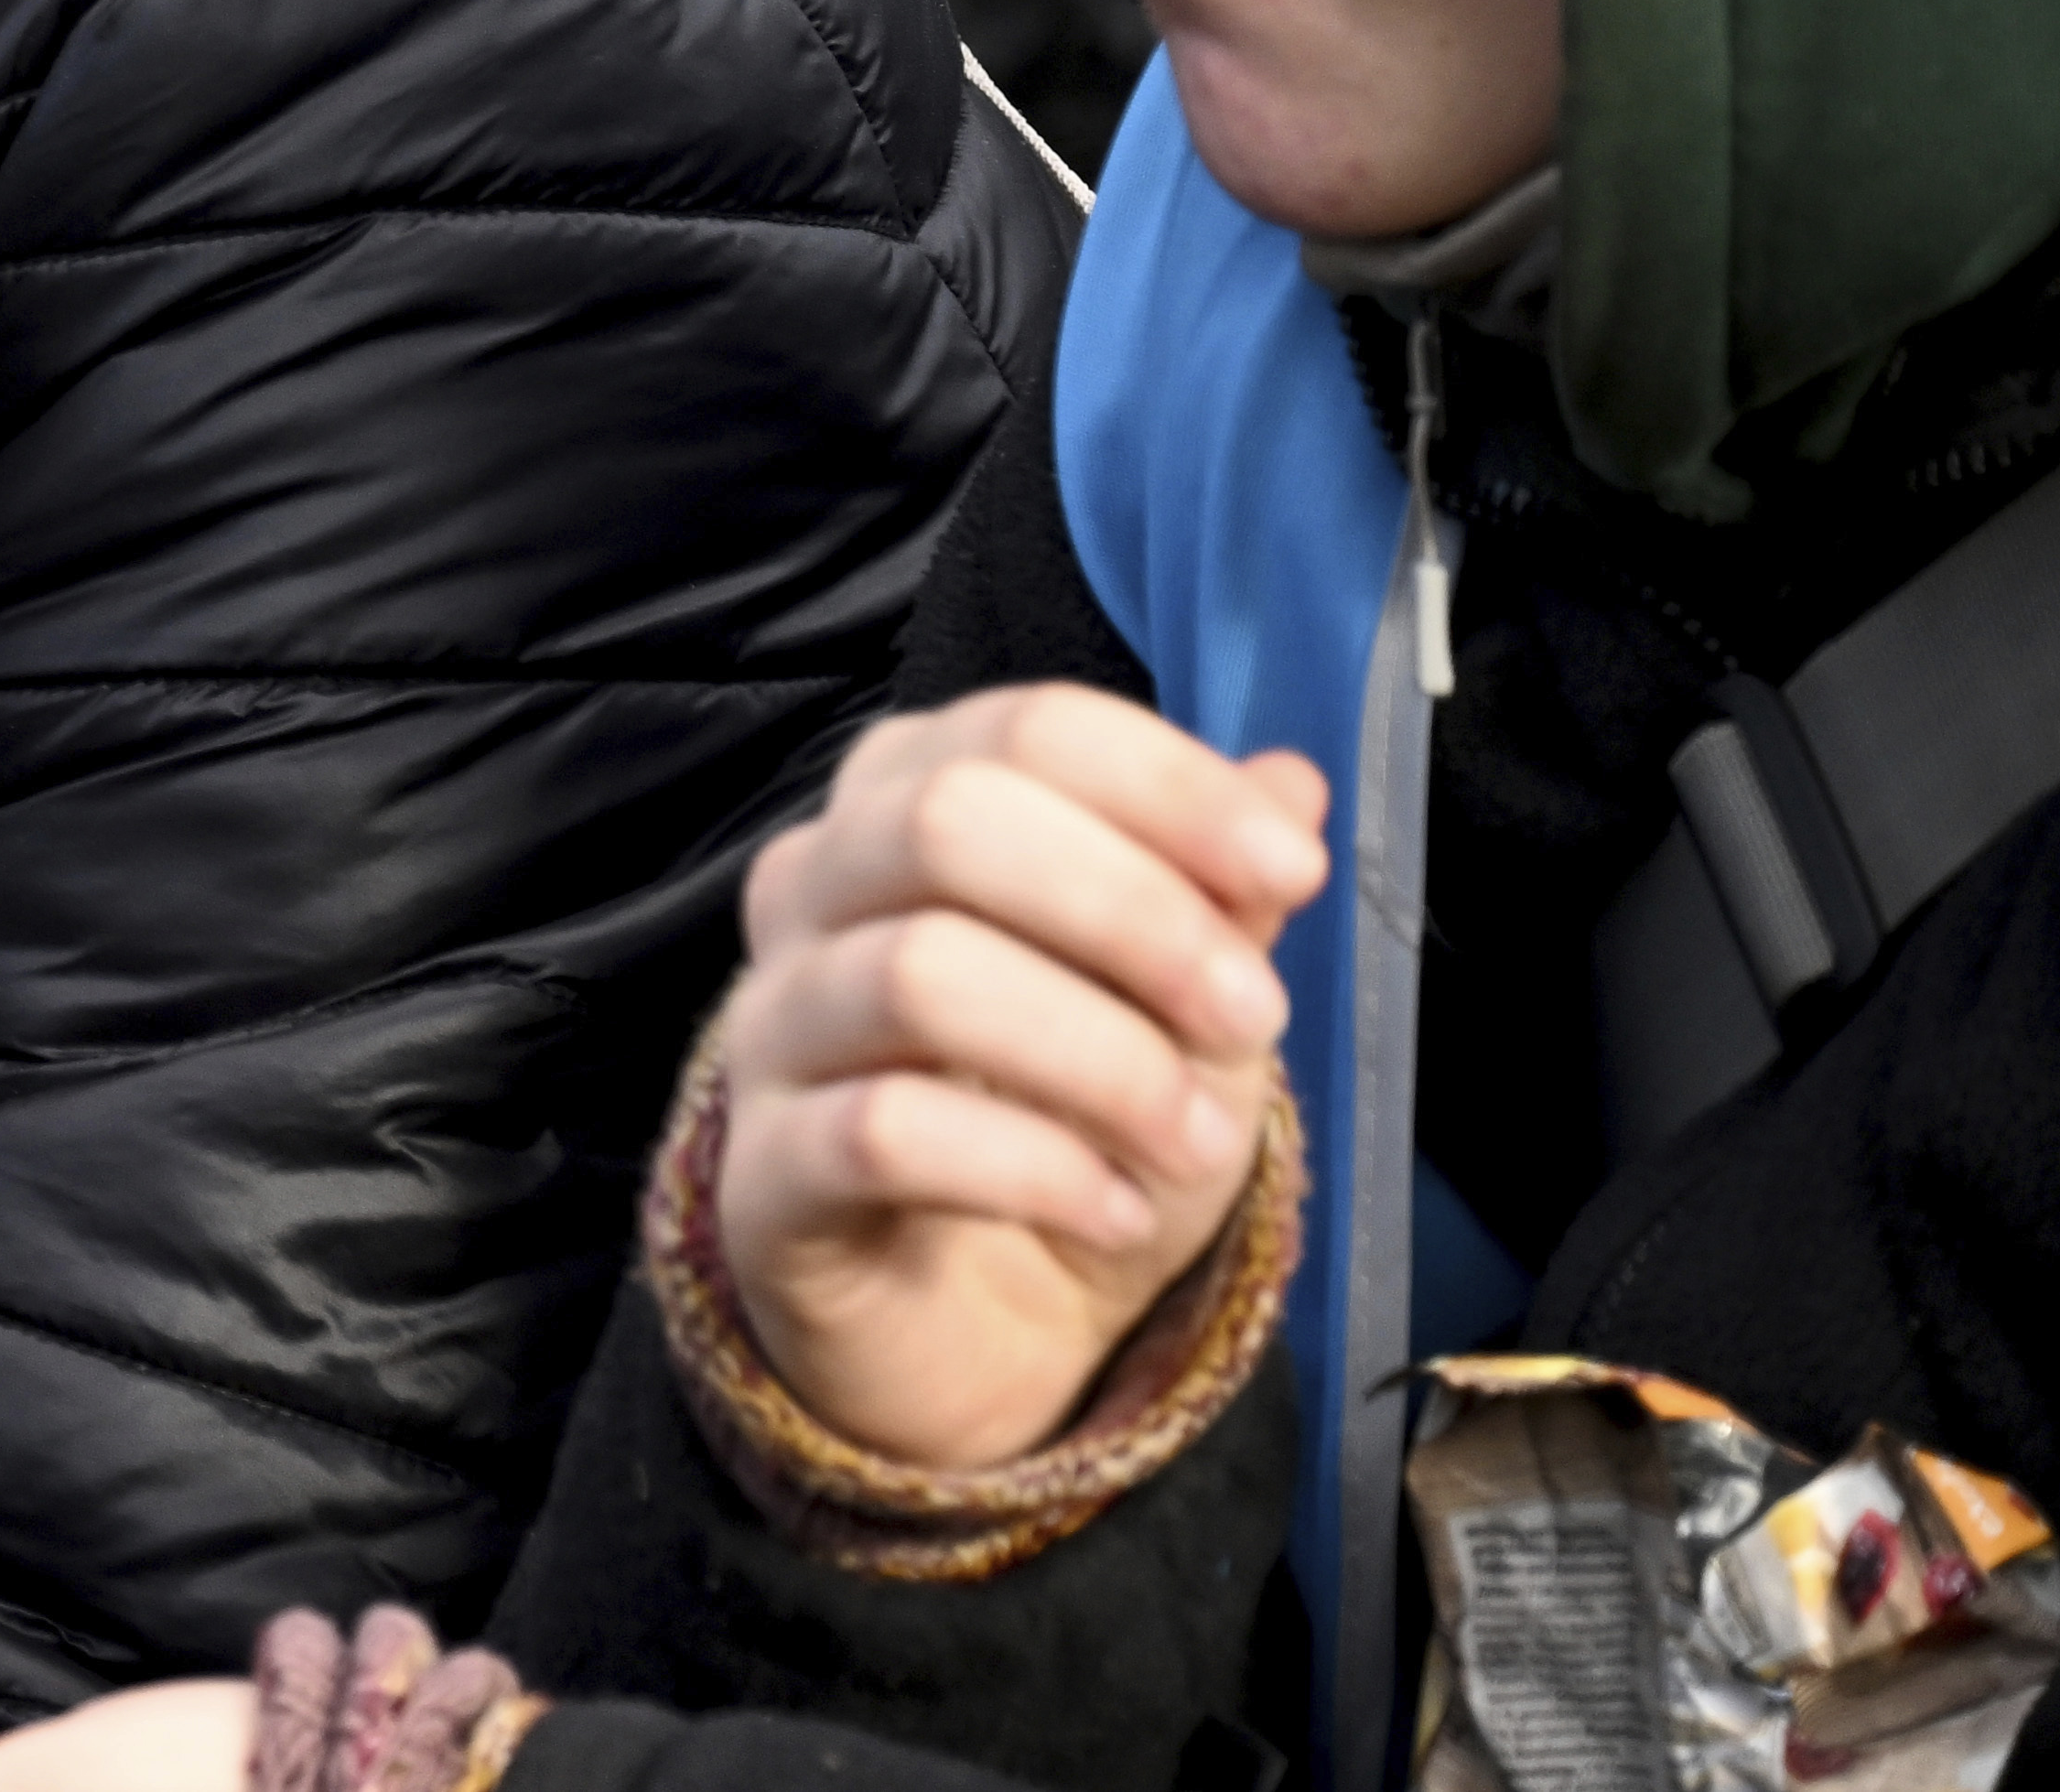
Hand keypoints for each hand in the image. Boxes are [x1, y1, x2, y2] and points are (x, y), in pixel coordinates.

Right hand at [706, 684, 1325, 1471]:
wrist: (977, 1329)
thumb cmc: (1074, 1127)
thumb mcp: (1182, 1010)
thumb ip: (1221, 894)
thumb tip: (1292, 784)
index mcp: (905, 809)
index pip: (1021, 730)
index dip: (1167, 786)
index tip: (1296, 869)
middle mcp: (813, 890)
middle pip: (946, 820)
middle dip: (1133, 913)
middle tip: (1255, 1018)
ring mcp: (772, 1025)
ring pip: (916, 973)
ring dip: (1103, 1059)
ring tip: (1201, 1141)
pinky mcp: (764, 1168)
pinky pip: (885, 1130)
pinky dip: (1035, 1167)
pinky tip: (1116, 1209)